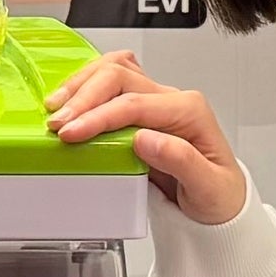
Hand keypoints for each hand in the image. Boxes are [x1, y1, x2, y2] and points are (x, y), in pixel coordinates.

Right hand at [47, 49, 248, 223]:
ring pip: (112, 70)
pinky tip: (68, 104)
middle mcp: (171, 100)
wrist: (219, 206)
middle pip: (119, 76)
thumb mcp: (209, 188)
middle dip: (83, 97)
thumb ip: (182, 161)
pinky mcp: (138, 111)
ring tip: (56, 108)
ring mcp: (154, 102)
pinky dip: (84, 89)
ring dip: (81, 85)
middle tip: (57, 124)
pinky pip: (108, 85)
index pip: (135, 102)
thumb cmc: (218, 196)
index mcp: (189, 111)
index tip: (72, 133)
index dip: (99, 115)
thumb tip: (146, 139)